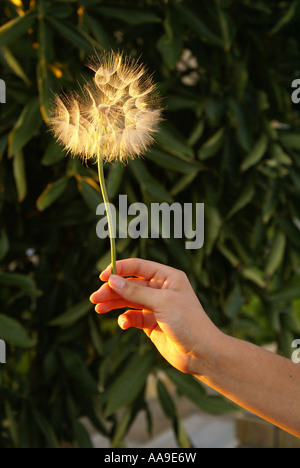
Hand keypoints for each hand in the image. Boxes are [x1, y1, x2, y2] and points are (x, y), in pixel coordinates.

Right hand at [90, 258, 220, 373]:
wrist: (201, 353)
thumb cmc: (188, 322)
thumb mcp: (161, 302)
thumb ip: (135, 291)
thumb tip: (112, 280)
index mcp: (168, 277)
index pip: (139, 267)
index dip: (120, 269)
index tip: (103, 276)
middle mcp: (161, 289)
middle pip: (130, 285)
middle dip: (112, 290)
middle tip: (95, 298)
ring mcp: (155, 307)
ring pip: (128, 301)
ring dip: (113, 304)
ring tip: (99, 308)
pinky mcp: (151, 323)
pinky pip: (133, 317)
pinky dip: (126, 319)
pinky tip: (124, 324)